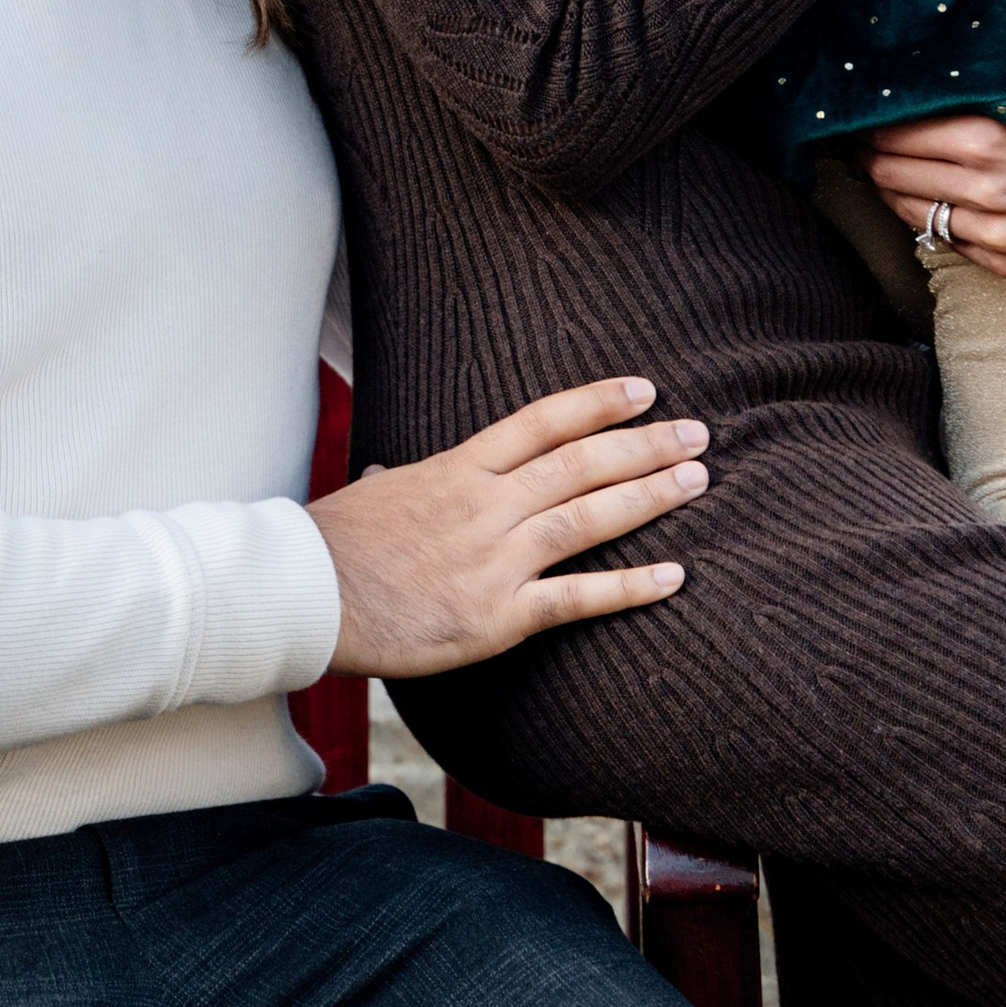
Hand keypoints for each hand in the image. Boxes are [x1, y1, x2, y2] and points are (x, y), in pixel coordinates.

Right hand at [312, 375, 707, 677]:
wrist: (307, 594)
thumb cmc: (332, 544)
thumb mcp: (372, 495)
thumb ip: (402, 484)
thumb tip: (392, 475)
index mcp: (458, 469)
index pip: (540, 422)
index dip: (596, 402)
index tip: (644, 390)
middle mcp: (485, 504)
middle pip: (579, 462)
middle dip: (644, 445)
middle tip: (698, 433)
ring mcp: (494, 558)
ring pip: (586, 516)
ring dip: (648, 496)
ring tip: (697, 479)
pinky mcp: (497, 616)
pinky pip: (576, 598)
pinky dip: (628, 587)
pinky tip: (672, 577)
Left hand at [864, 107, 1005, 273]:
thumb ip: (963, 102)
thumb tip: (898, 92)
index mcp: (985, 141)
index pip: (894, 136)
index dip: (870, 127)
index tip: (858, 119)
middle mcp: (986, 190)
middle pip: (892, 175)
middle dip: (869, 158)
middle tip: (857, 145)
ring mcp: (997, 233)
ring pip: (911, 213)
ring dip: (890, 192)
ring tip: (881, 172)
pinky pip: (946, 243)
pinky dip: (931, 222)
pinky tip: (926, 201)